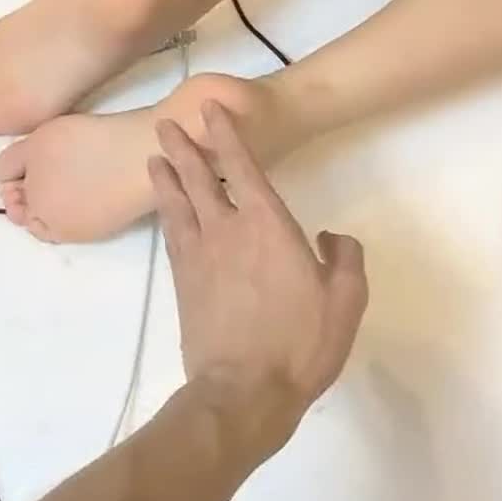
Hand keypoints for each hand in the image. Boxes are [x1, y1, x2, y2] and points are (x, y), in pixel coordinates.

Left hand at [147, 100, 367, 469]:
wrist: (244, 391)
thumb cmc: (300, 344)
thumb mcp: (346, 300)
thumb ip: (344, 259)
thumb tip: (328, 237)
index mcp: (268, 225)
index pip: (243, 167)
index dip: (226, 135)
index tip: (211, 110)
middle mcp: (227, 230)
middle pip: (199, 178)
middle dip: (184, 147)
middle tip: (167, 123)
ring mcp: (200, 257)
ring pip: (177, 203)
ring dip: (166, 177)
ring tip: (155, 157)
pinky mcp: (184, 284)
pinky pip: (172, 235)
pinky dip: (165, 213)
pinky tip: (164, 208)